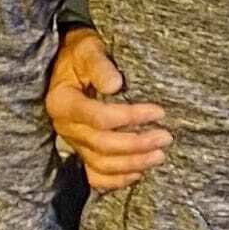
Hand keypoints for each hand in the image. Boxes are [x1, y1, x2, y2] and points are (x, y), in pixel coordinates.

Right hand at [46, 28, 169, 191]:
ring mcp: (72, 141)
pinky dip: (115, 180)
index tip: (159, 112)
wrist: (68, 61)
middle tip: (166, 137)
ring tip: (160, 156)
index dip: (131, 117)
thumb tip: (115, 86)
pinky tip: (137, 174)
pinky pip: (94, 174)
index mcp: (62, 102)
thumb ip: (100, 66)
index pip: (99, 118)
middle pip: (102, 145)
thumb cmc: (81, 53)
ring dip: (132, 164)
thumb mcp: (88, 49)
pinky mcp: (81, 149)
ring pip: (101, 164)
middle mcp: (65, 126)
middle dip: (137, 144)